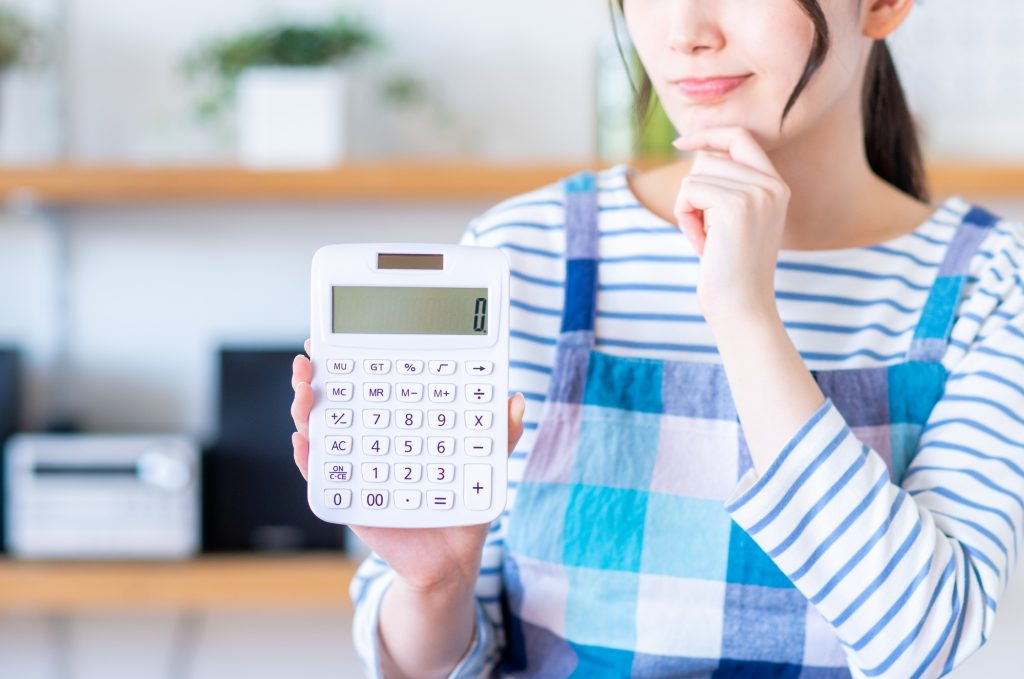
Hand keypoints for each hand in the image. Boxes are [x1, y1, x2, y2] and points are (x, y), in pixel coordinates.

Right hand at [290, 339, 526, 591]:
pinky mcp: (350, 501)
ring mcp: (356, 469)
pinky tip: (305, 444)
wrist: (454, 559)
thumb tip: (516, 399)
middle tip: (309, 360)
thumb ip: (499, 432)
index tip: (331, 339)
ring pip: (320, 435)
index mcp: (396, 423)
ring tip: (304, 394)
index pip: (366, 384)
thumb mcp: (485, 463)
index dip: (346, 360)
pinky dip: (310, 461)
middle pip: (332, 403)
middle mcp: (368, 441)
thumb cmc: (463, 503)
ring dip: (304, 411)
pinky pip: (322, 480)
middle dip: (313, 378)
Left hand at [671, 126, 790, 325]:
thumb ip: (726, 186)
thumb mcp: (733, 220)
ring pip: (696, 174)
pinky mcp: (736, 205)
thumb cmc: (729, 269)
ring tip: (707, 239)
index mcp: (776, 186)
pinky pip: (688, 191)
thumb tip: (698, 151)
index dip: (708, 134)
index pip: (740, 137)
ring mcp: (757, 193)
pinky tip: (702, 244)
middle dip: (694, 193)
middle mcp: (772, 184)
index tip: (680, 142)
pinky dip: (684, 218)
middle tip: (706, 231)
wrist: (742, 306)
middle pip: (709, 157)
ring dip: (688, 208)